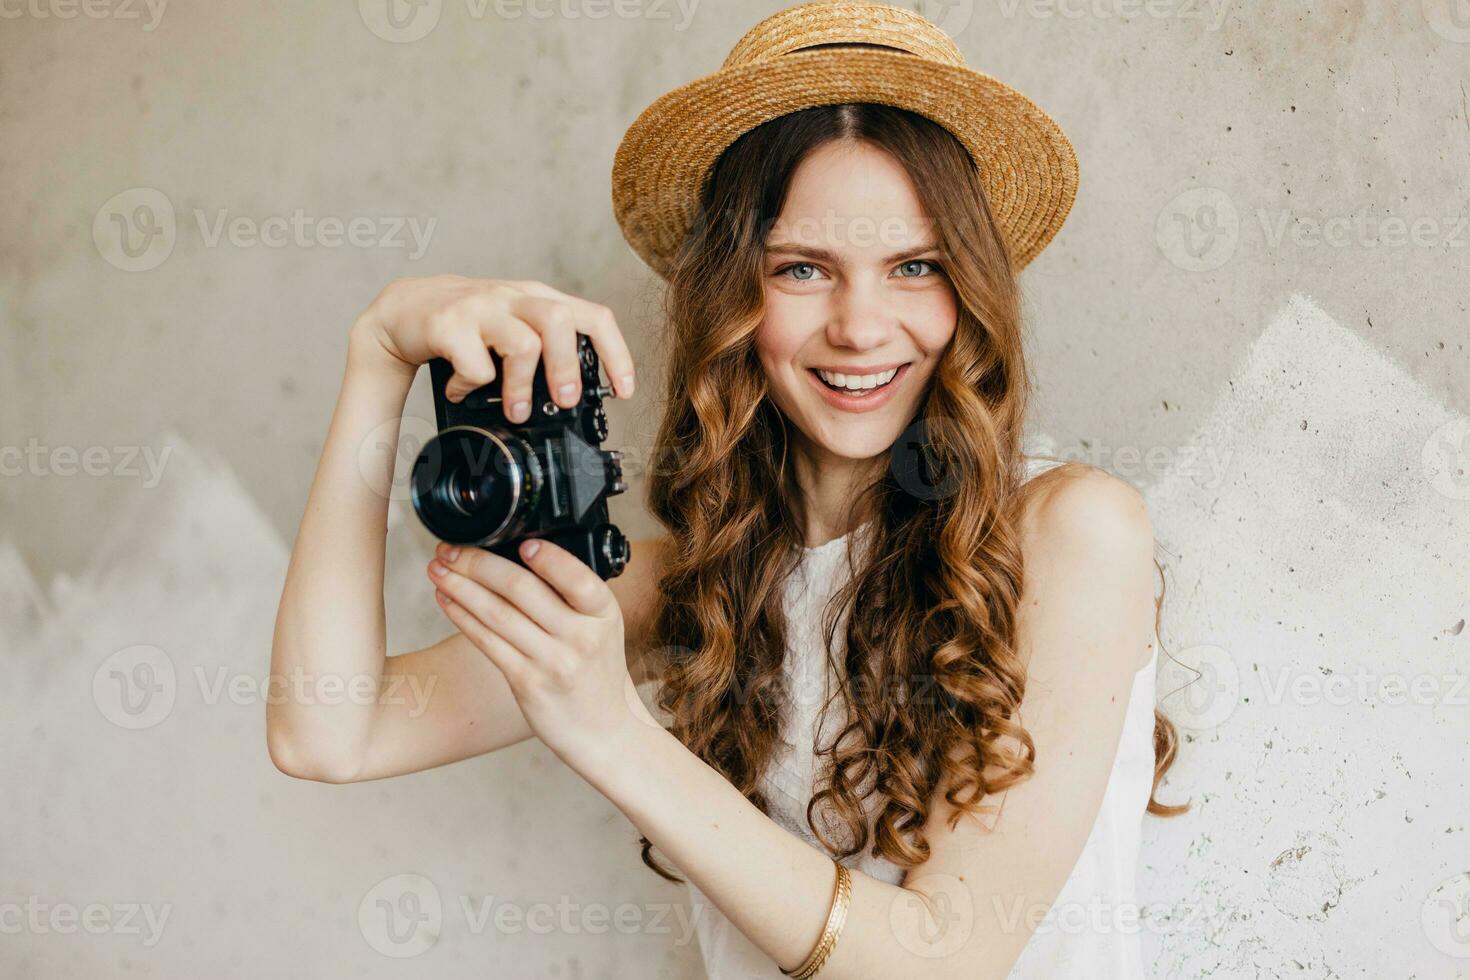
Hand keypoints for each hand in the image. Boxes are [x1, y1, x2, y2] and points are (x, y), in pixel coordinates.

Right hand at [349, 275, 635, 419]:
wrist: (404, 311)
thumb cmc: (470, 325)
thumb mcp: (515, 327)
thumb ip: (546, 349)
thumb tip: (578, 398)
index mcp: (539, 299)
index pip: (593, 317)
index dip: (616, 354)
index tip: (623, 391)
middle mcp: (514, 297)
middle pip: (559, 322)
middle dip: (568, 367)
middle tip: (566, 401)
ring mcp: (480, 307)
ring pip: (521, 343)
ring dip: (522, 387)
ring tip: (516, 412)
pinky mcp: (447, 323)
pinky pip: (474, 363)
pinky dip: (471, 387)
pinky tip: (462, 390)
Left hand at [426, 537, 658, 766]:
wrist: (604, 729)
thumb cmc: (597, 669)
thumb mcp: (601, 626)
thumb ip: (571, 595)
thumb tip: (516, 555)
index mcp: (603, 613)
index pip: (578, 579)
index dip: (549, 559)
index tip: (520, 543)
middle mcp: (580, 636)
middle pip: (522, 590)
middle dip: (479, 564)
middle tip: (451, 549)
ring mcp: (553, 662)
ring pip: (497, 614)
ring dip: (461, 587)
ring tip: (438, 569)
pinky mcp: (527, 684)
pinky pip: (487, 643)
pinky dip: (463, 617)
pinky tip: (447, 600)